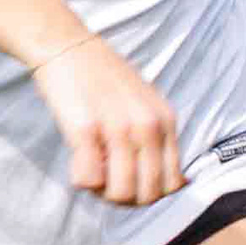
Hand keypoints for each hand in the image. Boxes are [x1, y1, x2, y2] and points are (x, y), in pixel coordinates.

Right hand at [31, 33, 182, 205]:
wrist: (68, 45)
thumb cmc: (104, 78)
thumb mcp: (146, 104)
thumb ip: (160, 138)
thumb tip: (177, 183)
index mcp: (166, 121)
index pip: (172, 183)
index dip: (150, 194)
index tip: (130, 185)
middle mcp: (148, 126)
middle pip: (148, 194)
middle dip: (126, 199)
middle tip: (106, 184)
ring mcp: (119, 128)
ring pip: (121, 192)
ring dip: (103, 193)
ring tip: (90, 173)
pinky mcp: (86, 129)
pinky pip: (89, 179)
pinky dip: (82, 180)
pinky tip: (77, 161)